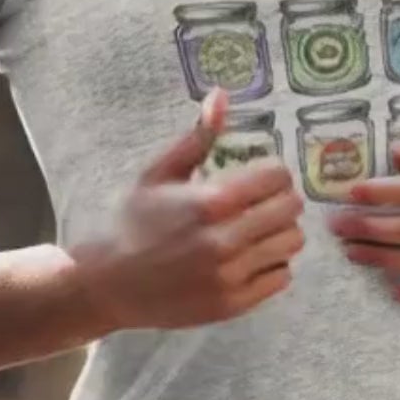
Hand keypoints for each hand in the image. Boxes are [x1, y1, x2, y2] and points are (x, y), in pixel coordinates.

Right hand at [76, 89, 305, 333]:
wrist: (108, 283)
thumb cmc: (133, 221)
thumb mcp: (159, 173)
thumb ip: (198, 137)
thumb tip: (221, 94)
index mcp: (211, 202)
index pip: (277, 177)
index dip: (274, 172)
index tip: (262, 176)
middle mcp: (226, 240)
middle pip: (290, 209)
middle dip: (281, 199)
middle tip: (263, 202)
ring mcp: (231, 276)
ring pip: (291, 243)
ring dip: (281, 232)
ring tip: (258, 229)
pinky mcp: (233, 304)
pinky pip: (281, 278)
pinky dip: (273, 265)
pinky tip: (251, 257)